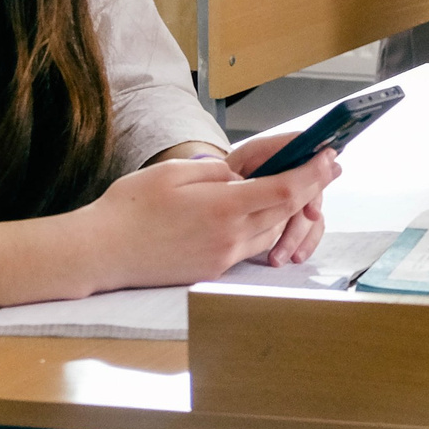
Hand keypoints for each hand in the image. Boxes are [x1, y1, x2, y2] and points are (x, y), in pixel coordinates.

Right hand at [80, 149, 336, 287]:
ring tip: (292, 187)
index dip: (314, 174)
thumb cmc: (130, 208)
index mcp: (224, 208)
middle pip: (285, 212)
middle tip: (325, 166)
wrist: (99, 253)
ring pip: (271, 233)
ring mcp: (221, 258)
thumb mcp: (176, 172)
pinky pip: (250, 248)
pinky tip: (255, 214)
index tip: (330, 157)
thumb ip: (219, 173)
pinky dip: (261, 229)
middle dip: (309, 188)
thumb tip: (243, 177)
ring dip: (285, 211)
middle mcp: (229, 238)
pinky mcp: (211, 271)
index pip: (286, 190)